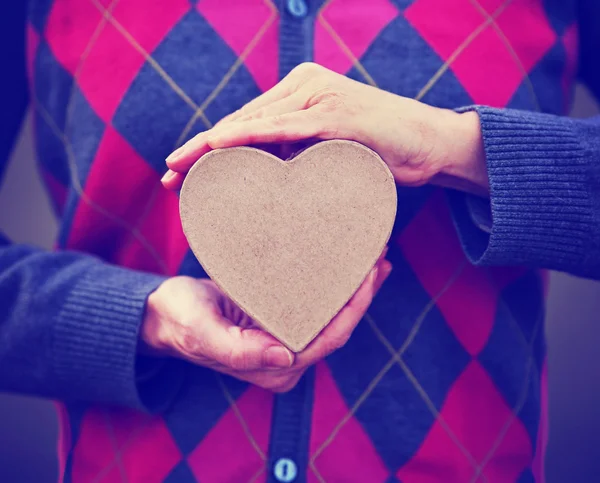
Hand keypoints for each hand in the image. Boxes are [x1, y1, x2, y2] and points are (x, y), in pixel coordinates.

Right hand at [141, 253, 391, 392]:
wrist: (162, 314)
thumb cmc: (179, 321)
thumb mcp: (202, 333)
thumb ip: (240, 352)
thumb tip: (286, 359)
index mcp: (274, 368)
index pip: (328, 339)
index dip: (354, 308)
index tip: (369, 273)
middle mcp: (286, 359)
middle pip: (337, 326)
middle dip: (362, 292)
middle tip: (379, 254)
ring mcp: (284, 340)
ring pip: (331, 314)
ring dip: (354, 286)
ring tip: (373, 253)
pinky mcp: (279, 321)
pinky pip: (315, 304)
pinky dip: (334, 284)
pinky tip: (346, 262)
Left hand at [161, 63, 487, 195]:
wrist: (430, 143)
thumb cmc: (379, 152)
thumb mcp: (329, 153)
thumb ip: (299, 156)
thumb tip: (266, 184)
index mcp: (300, 94)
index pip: (247, 123)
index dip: (211, 147)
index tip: (182, 173)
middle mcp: (305, 87)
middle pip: (242, 121)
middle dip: (201, 149)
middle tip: (169, 174)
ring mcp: (321, 97)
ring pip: (256, 121)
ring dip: (214, 144)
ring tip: (181, 167)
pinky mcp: (338, 114)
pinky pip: (287, 127)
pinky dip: (251, 136)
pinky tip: (220, 147)